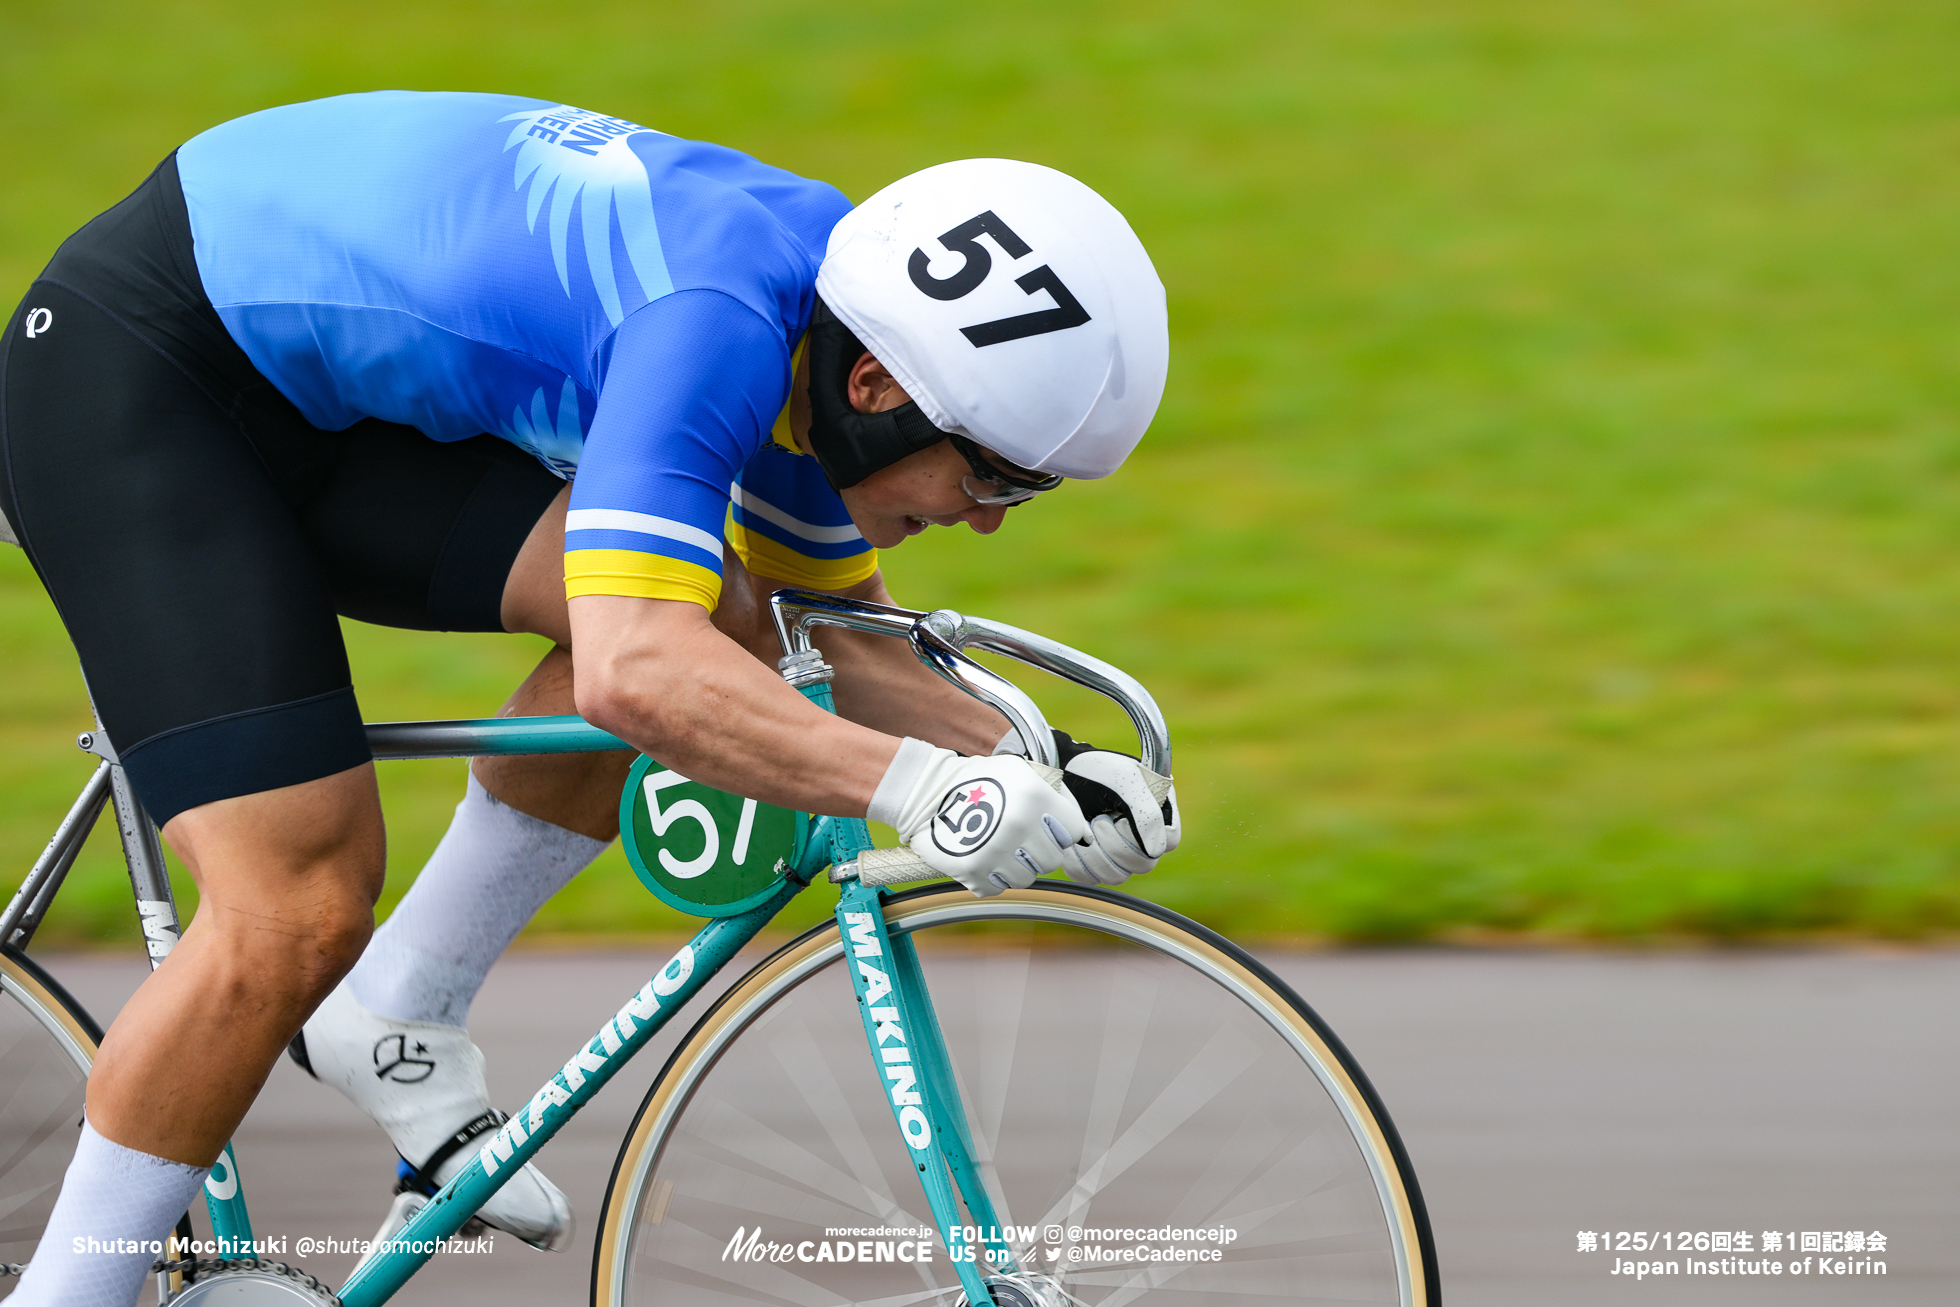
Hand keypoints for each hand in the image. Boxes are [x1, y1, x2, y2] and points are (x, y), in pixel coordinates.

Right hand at [872, 740, 1090, 895]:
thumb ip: (1053, 794)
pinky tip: (982, 858)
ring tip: (999, 848)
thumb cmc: (979, 782)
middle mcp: (1018, 825)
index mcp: (1035, 797)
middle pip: (1051, 860)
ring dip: (1015, 867)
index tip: (1045, 829)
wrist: (928, 793)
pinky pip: (997, 888)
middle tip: (1019, 840)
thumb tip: (1083, 830)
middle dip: (1038, 852)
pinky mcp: (973, 871)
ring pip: (1026, 879)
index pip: (1072, 832)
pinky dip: (991, 878)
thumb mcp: (1019, 771)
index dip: (1060, 832)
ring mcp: (995, 850)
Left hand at [1050, 733, 1180, 886]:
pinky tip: (1073, 842)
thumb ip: (1147, 814)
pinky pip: (1091, 878)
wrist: (1060, 769)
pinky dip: (1078, 862)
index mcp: (1159, 812)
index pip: (1169, 842)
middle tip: (1097, 819)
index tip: (1119, 817)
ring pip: (1117, 876)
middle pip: (1143, 864)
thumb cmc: (1096, 768)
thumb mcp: (1125, 780)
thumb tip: (1155, 852)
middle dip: (1114, 844)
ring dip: (1095, 854)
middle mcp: (1143, 835)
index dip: (1144, 835)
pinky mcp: (1093, 861)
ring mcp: (1118, 852)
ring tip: (1085, 827)